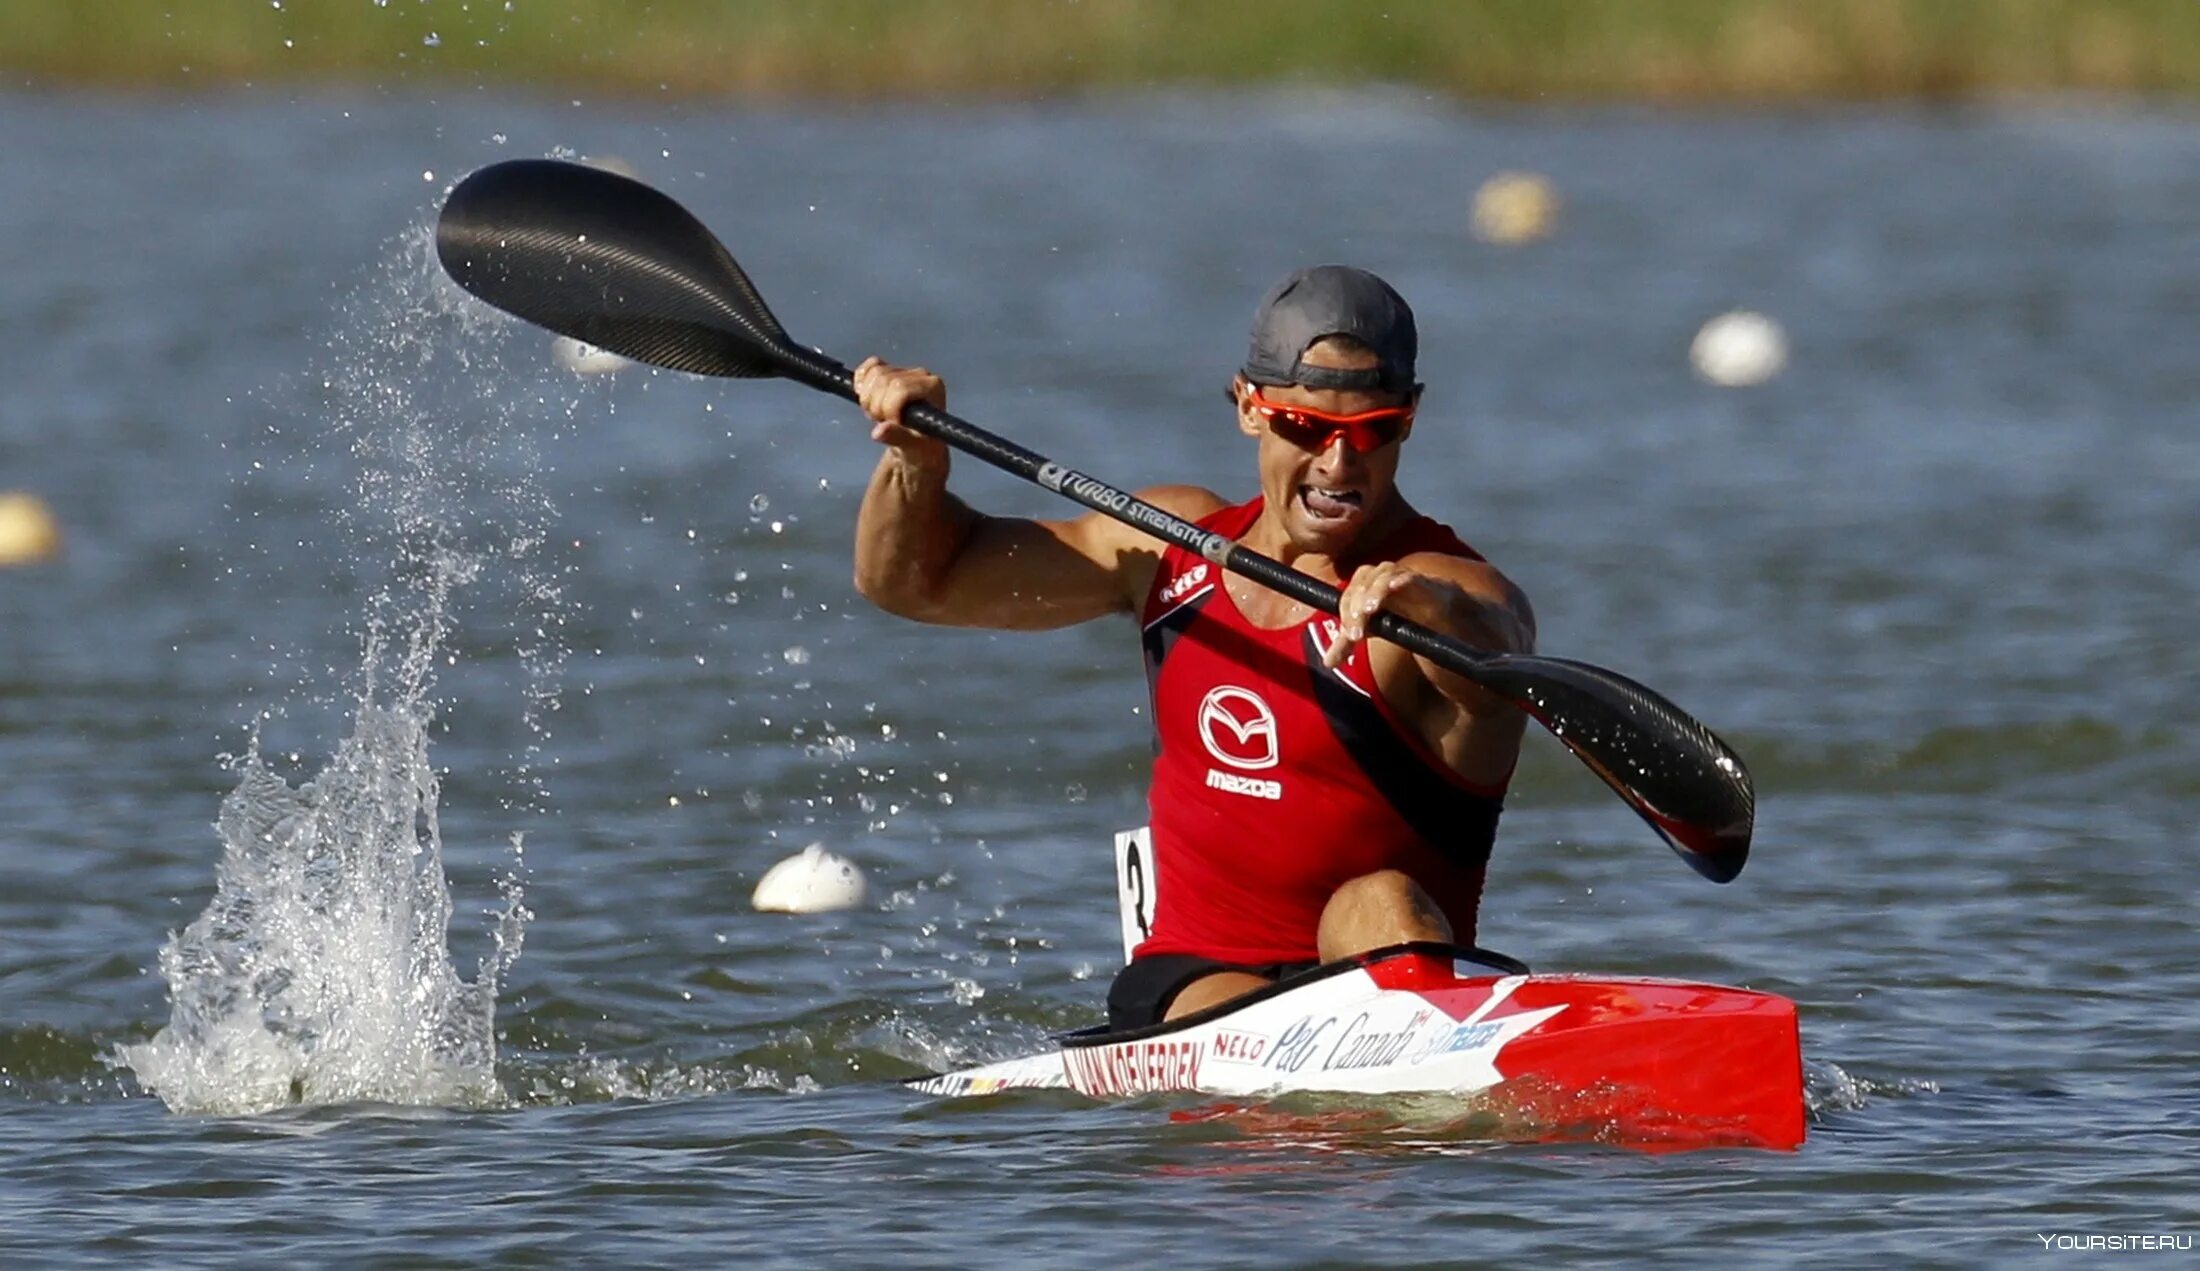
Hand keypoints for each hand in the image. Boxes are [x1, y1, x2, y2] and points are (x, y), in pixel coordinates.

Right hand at [854, 357, 950, 470]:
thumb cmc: (922, 446)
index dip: (889, 408)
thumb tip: (879, 431)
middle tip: (884, 423)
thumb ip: (898, 437)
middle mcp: (921, 375)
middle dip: (877, 405)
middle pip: (884, 379)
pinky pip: (870, 366)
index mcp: (932, 388)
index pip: (901, 388)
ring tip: (879, 415)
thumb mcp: (913, 447)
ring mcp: (905, 371)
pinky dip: (862, 381)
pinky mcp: (891, 371)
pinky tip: (866, 398)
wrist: (916, 444)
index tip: (893, 424)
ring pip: (875, 373)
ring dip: (868, 398)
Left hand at [1324, 560, 1440, 668]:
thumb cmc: (1399, 617)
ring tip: (1370, 610)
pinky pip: (1409, 575)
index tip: (1352, 639)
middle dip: (1356, 607)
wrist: (1436, 615)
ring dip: (1374, 592)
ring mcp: (1398, 576)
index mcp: (1362, 586)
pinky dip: (1401, 579)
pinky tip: (1395, 587)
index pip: (1348, 596)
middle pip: (1361, 585)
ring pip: (1381, 576)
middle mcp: (1377, 577)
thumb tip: (1328, 663)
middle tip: (1357, 632)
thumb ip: (1347, 644)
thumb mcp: (1372, 630)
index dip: (1346, 615)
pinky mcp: (1420, 581)